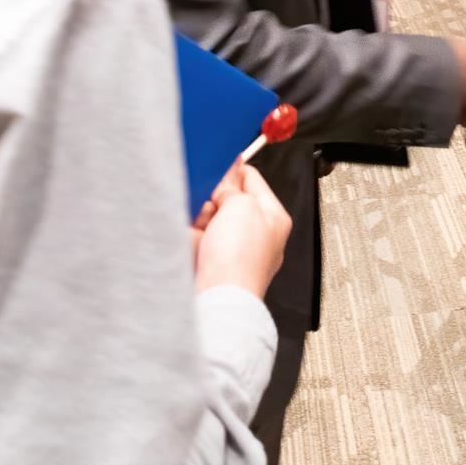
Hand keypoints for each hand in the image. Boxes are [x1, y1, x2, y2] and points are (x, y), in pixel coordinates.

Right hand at [193, 163, 290, 297]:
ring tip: (202, 225)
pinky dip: (193, 234)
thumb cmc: (240, 259)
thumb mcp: (242, 205)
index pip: (252, 180)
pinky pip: (199, 238)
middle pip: (229, 201)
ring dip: (202, 217)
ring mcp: (234, 250)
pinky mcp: (213, 263)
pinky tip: (192, 237)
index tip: (217, 166)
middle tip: (211, 203)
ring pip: (211, 219)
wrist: (218, 298)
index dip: (232, 171)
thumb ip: (234, 187)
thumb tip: (226, 182)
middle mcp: (257, 234)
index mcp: (273, 217)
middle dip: (214, 199)